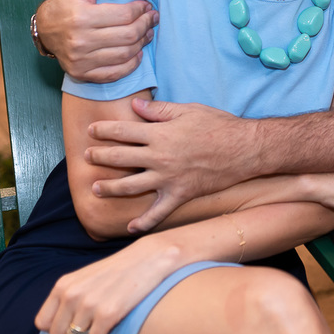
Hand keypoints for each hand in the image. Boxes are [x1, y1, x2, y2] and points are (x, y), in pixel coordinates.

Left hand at [35, 236, 182, 333]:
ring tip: (101, 324)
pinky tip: (111, 325)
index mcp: (63, 285)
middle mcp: (72, 295)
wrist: (149, 258)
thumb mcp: (85, 277)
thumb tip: (55, 325)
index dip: (57, 326)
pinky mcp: (108, 314)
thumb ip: (67, 296)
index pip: (42, 322)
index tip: (72, 322)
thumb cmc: (117, 270)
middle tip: (90, 325)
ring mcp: (89, 305)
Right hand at [37, 0, 158, 82]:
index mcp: (81, 17)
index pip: (124, 15)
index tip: (147, 6)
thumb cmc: (67, 2)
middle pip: (128, 35)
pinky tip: (138, 53)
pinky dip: (131, 64)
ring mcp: (80, 60)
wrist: (46, 28)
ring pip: (124, 54)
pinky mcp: (81, 73)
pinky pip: (114, 73)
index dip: (141, 10)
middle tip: (152, 18)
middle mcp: (80, 41)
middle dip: (146, 25)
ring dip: (142, 43)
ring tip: (148, 33)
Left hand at [87, 98, 254, 232]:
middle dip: (100, 156)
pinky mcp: (180, 195)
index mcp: (160, 134)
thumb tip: (135, 106)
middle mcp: (159, 157)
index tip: (92, 131)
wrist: (245, 149)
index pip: (123, 131)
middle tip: (88, 156)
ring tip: (97, 188)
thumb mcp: (189, 110)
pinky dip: (143, 222)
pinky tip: (130, 228)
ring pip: (130, 187)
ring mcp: (168, 179)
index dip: (104, 130)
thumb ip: (160, 110)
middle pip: (120, 158)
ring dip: (111, 188)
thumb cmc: (219, 125)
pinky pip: (158, 213)